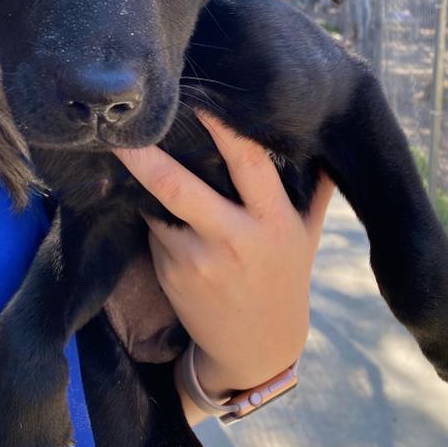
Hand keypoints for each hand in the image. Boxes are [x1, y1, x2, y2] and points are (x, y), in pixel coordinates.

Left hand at [113, 113, 333, 409]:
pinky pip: (154, 229)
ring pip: (159, 206)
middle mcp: (234, 238)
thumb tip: (324, 138)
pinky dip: (150, 211)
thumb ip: (315, 187)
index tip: (200, 96)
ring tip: (129, 150)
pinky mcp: (171, 273)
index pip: (248, 161)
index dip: (222, 126)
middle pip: (180, 188)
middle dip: (147, 156)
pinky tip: (148, 200)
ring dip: (142, 180)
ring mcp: (197, 259)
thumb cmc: (284, 280)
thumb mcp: (308, 235)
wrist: (257, 350)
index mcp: (272, 220)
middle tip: (123, 127)